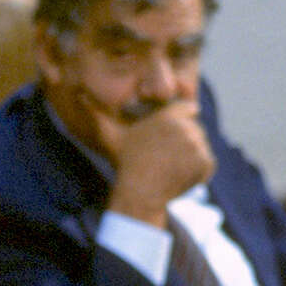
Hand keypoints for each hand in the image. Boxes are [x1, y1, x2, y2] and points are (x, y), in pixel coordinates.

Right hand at [84, 92, 215, 227]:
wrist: (140, 193)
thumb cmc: (125, 164)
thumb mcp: (111, 136)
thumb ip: (97, 113)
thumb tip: (78, 92)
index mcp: (169, 117)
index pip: (189, 108)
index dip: (184, 118)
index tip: (175, 132)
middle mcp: (186, 128)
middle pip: (195, 130)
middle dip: (184, 142)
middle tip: (166, 159)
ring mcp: (198, 146)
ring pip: (201, 148)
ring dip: (191, 157)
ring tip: (171, 169)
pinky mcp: (206, 163)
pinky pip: (207, 165)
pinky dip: (198, 172)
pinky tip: (180, 177)